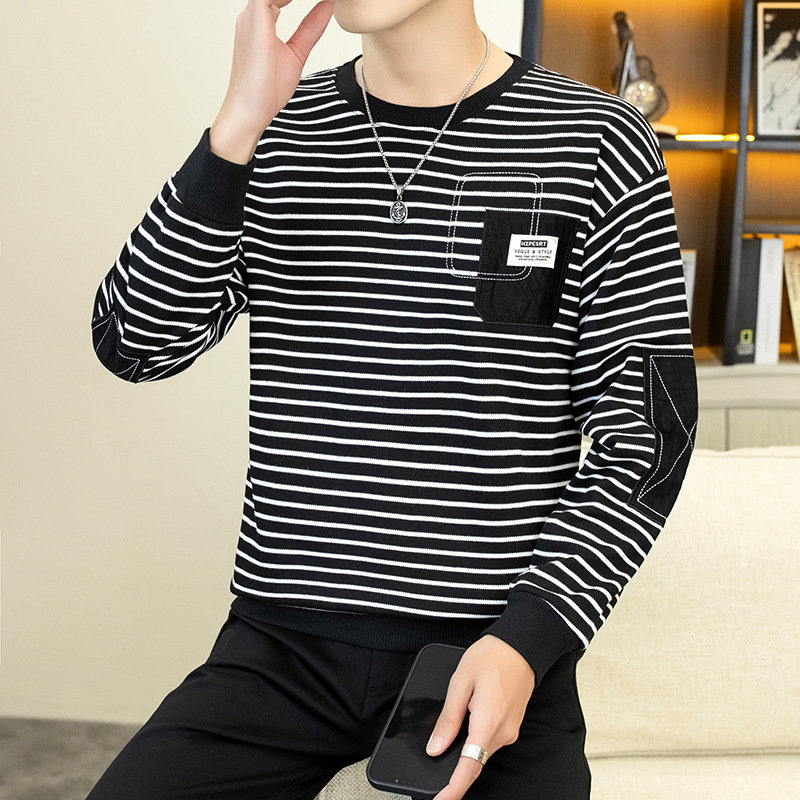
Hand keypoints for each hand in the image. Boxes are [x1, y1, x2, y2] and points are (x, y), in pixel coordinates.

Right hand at [211, 0, 333, 162]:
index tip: (324, 1)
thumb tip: (327, 7)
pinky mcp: (255, 22)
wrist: (250, 112)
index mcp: (259, 21)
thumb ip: (310, 29)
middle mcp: (251, 15)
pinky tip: (314, 0)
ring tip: (325, 0)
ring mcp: (251, 17)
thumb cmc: (266, 90)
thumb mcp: (296, 53)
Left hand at [426, 635, 535, 799]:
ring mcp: (510, 730)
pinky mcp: (512, 726)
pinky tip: (469, 719)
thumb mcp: (460, 682)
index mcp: (488, 722)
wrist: (521, 645)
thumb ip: (448, 719)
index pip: (469, 768)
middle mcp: (503, 732)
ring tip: (455, 722)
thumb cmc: (492, 656)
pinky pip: (489, 740)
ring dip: (466, 748)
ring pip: (482, 751)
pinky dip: (476, 738)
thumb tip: (435, 748)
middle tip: (436, 756)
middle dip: (454, 766)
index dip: (453, 790)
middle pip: (474, 762)